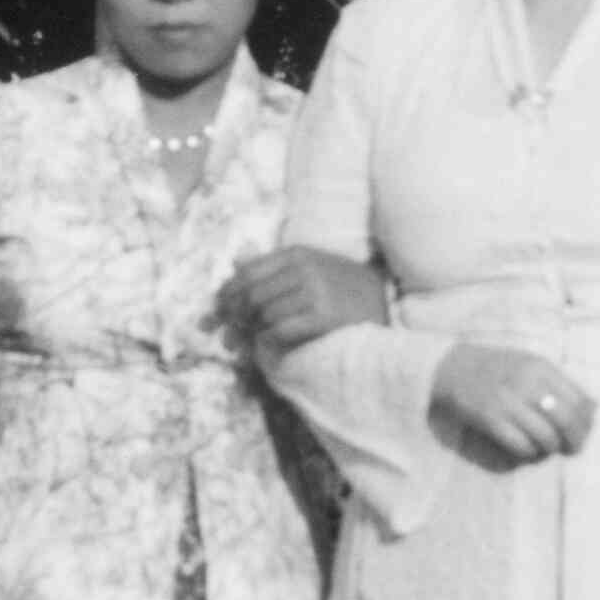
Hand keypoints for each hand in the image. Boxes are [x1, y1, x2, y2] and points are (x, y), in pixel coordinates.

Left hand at [221, 245, 387, 353]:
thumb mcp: (310, 266)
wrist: (384, 302)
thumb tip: (235, 263)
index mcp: (296, 254)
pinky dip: (267, 340)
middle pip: (250, 295)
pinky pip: (280, 330)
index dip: (225, 295)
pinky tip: (267, 345)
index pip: (247, 273)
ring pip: (263, 313)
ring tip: (243, 346)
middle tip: (225, 337)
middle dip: (232, 318)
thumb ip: (274, 266)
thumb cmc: (342, 287)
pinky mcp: (323, 315)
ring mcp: (314, 291)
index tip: (215, 313)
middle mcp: (303, 269)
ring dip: (249, 333)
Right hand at [429, 342, 594, 465]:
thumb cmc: (497, 367)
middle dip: (574, 440)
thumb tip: (595, 408)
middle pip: (566, 420)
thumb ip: (561, 384)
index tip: (583, 432)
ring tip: (545, 448)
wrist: (451, 367)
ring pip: (545, 437)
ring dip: (549, 448)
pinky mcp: (490, 419)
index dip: (586, 422)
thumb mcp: (531, 365)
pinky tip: (526, 450)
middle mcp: (527, 382)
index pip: (579, 400)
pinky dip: (528, 453)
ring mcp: (507, 401)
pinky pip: (520, 445)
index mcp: (540, 366)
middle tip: (571, 448)